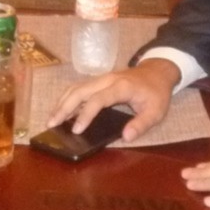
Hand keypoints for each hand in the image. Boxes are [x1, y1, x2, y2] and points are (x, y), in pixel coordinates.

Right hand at [48, 58, 179, 141]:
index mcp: (121, 87)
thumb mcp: (157, 111)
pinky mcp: (98, 81)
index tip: (76, 130)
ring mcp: (101, 78)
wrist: (157, 71)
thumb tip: (125, 137)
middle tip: (51, 124)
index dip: (85, 115)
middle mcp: (107, 80)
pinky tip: (61, 110)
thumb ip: (142, 124)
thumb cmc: (156, 93)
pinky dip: (67, 99)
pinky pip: (79, 88)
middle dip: (64, 107)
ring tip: (51, 118)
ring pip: (76, 87)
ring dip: (62, 102)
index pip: (97, 100)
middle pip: (79, 91)